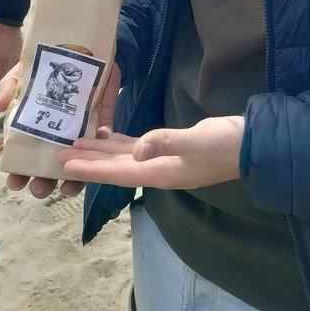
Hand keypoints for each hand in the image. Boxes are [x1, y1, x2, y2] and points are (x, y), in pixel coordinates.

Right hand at [0, 61, 121, 198]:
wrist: (80, 43)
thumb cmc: (47, 62)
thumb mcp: (24, 70)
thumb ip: (10, 85)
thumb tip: (0, 106)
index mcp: (36, 127)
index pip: (25, 158)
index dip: (19, 173)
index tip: (15, 182)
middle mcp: (58, 134)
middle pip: (50, 167)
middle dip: (43, 183)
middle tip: (39, 188)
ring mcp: (82, 129)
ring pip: (78, 161)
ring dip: (73, 178)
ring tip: (66, 188)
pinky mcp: (103, 119)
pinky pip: (105, 139)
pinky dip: (102, 148)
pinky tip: (95, 158)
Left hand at [58, 115, 243, 189]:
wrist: (251, 145)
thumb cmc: (225, 145)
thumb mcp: (196, 142)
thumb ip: (167, 143)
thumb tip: (137, 150)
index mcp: (160, 172)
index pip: (117, 173)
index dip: (91, 169)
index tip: (65, 164)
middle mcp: (156, 170)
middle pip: (114, 167)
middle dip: (88, 161)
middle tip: (58, 154)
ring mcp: (163, 161)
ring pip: (123, 157)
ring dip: (100, 152)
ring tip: (76, 144)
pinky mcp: (169, 148)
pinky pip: (136, 148)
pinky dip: (119, 143)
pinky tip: (108, 137)